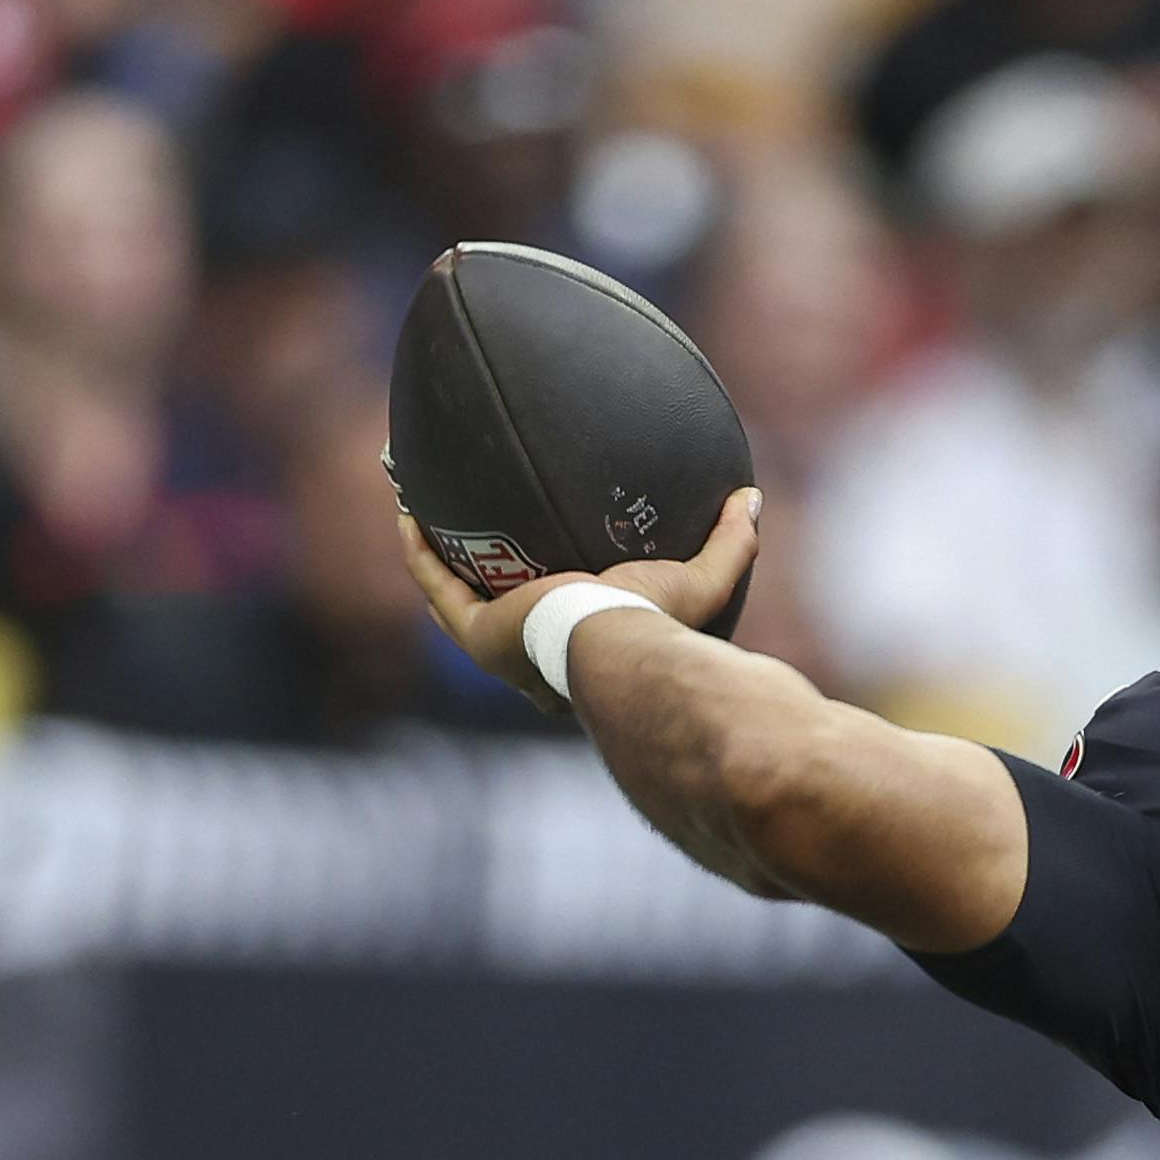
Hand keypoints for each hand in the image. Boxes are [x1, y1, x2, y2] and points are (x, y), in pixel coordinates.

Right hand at [393, 487, 763, 710]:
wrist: (619, 644)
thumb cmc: (660, 621)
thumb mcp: (702, 579)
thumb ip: (731, 544)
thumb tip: (750, 497)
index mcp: (582, 658)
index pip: (558, 631)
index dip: (544, 601)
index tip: (538, 561)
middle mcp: (534, 662)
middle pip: (498, 614)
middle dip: (478, 577)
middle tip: (470, 533)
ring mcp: (501, 651)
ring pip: (456, 599)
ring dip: (437, 558)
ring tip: (422, 513)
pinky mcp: (479, 635)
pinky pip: (437, 586)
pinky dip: (420, 551)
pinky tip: (408, 511)